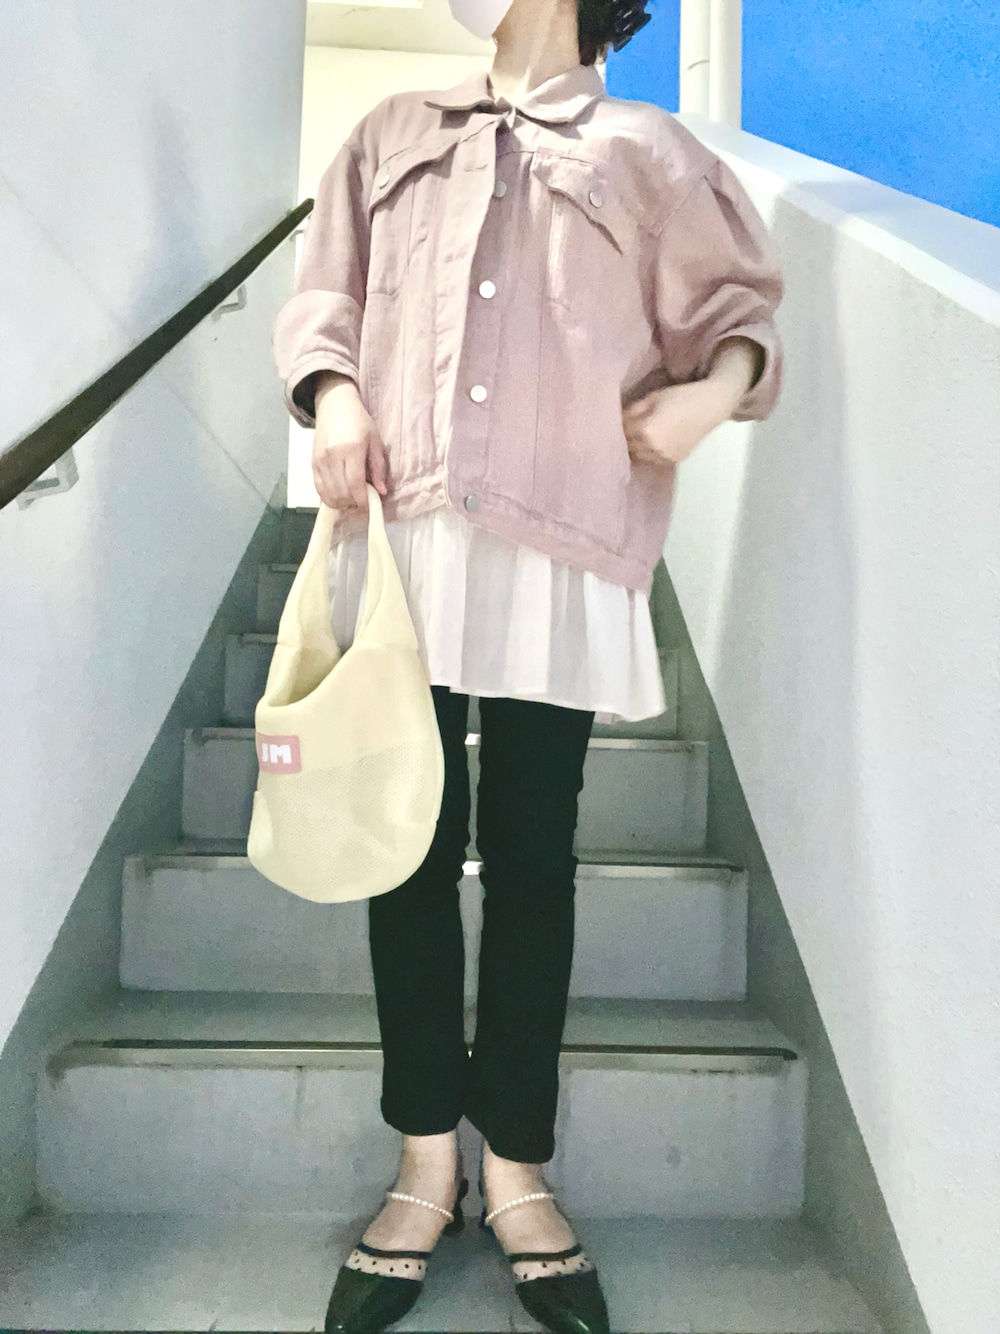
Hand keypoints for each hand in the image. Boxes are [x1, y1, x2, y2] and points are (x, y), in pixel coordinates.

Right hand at [312, 372, 388, 510]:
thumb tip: (381, 492)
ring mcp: (320, 460)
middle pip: (341, 492)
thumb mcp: (375, 442)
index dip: (363, 500)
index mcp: (351, 449)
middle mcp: (332, 456)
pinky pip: (319, 489)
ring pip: (329, 494)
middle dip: (353, 503)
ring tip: (351, 498)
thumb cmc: (359, 422)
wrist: (334, 406)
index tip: (370, 505)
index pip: (355, 484)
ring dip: (341, 502)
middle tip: (362, 500)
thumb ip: (379, 468)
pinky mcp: (312, 463)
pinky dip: (329, 497)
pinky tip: (339, 495)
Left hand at [622, 378, 728, 466]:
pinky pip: (654, 459)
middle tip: (629, 427)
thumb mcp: (653, 397)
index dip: (620, 423)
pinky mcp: (673, 461)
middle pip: (629, 446)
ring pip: (640, 456)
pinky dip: (650, 452)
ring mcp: (664, 457)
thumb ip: (634, 410)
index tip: (621, 418)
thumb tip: (620, 418)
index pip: (623, 431)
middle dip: (627, 436)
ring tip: (640, 435)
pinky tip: (654, 442)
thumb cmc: (682, 396)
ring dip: (637, 447)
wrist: (711, 407)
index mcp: (646, 431)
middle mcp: (653, 448)